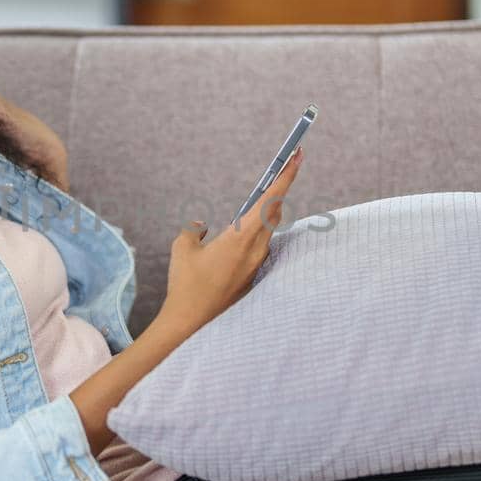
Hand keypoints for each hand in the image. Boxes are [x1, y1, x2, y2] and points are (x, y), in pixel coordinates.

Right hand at [156, 146, 304, 338]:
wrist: (191, 324)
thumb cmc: (186, 285)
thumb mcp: (182, 249)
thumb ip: (192, 230)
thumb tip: (200, 226)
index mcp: (241, 237)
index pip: (271, 200)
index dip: (286, 175)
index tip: (298, 156)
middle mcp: (255, 250)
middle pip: (275, 212)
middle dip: (281, 188)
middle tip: (287, 164)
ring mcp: (256, 265)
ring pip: (268, 229)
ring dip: (268, 210)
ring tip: (265, 193)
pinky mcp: (251, 277)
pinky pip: (258, 246)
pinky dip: (256, 231)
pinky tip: (243, 231)